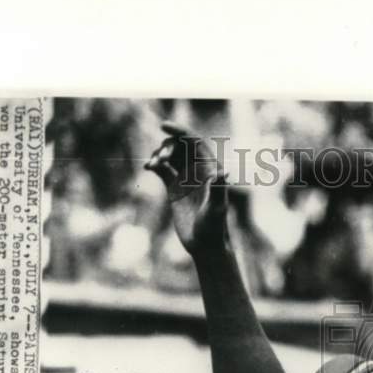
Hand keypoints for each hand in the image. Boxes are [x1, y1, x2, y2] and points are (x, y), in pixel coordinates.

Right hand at [145, 122, 228, 253]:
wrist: (205, 246)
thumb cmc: (215, 228)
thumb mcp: (217, 209)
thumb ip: (219, 190)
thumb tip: (223, 172)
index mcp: (210, 169)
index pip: (195, 142)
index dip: (180, 131)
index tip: (164, 126)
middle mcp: (198, 171)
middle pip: (180, 146)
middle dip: (168, 147)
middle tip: (161, 160)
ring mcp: (185, 179)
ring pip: (170, 156)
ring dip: (159, 155)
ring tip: (153, 165)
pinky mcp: (174, 189)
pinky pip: (162, 170)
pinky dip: (154, 165)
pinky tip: (148, 167)